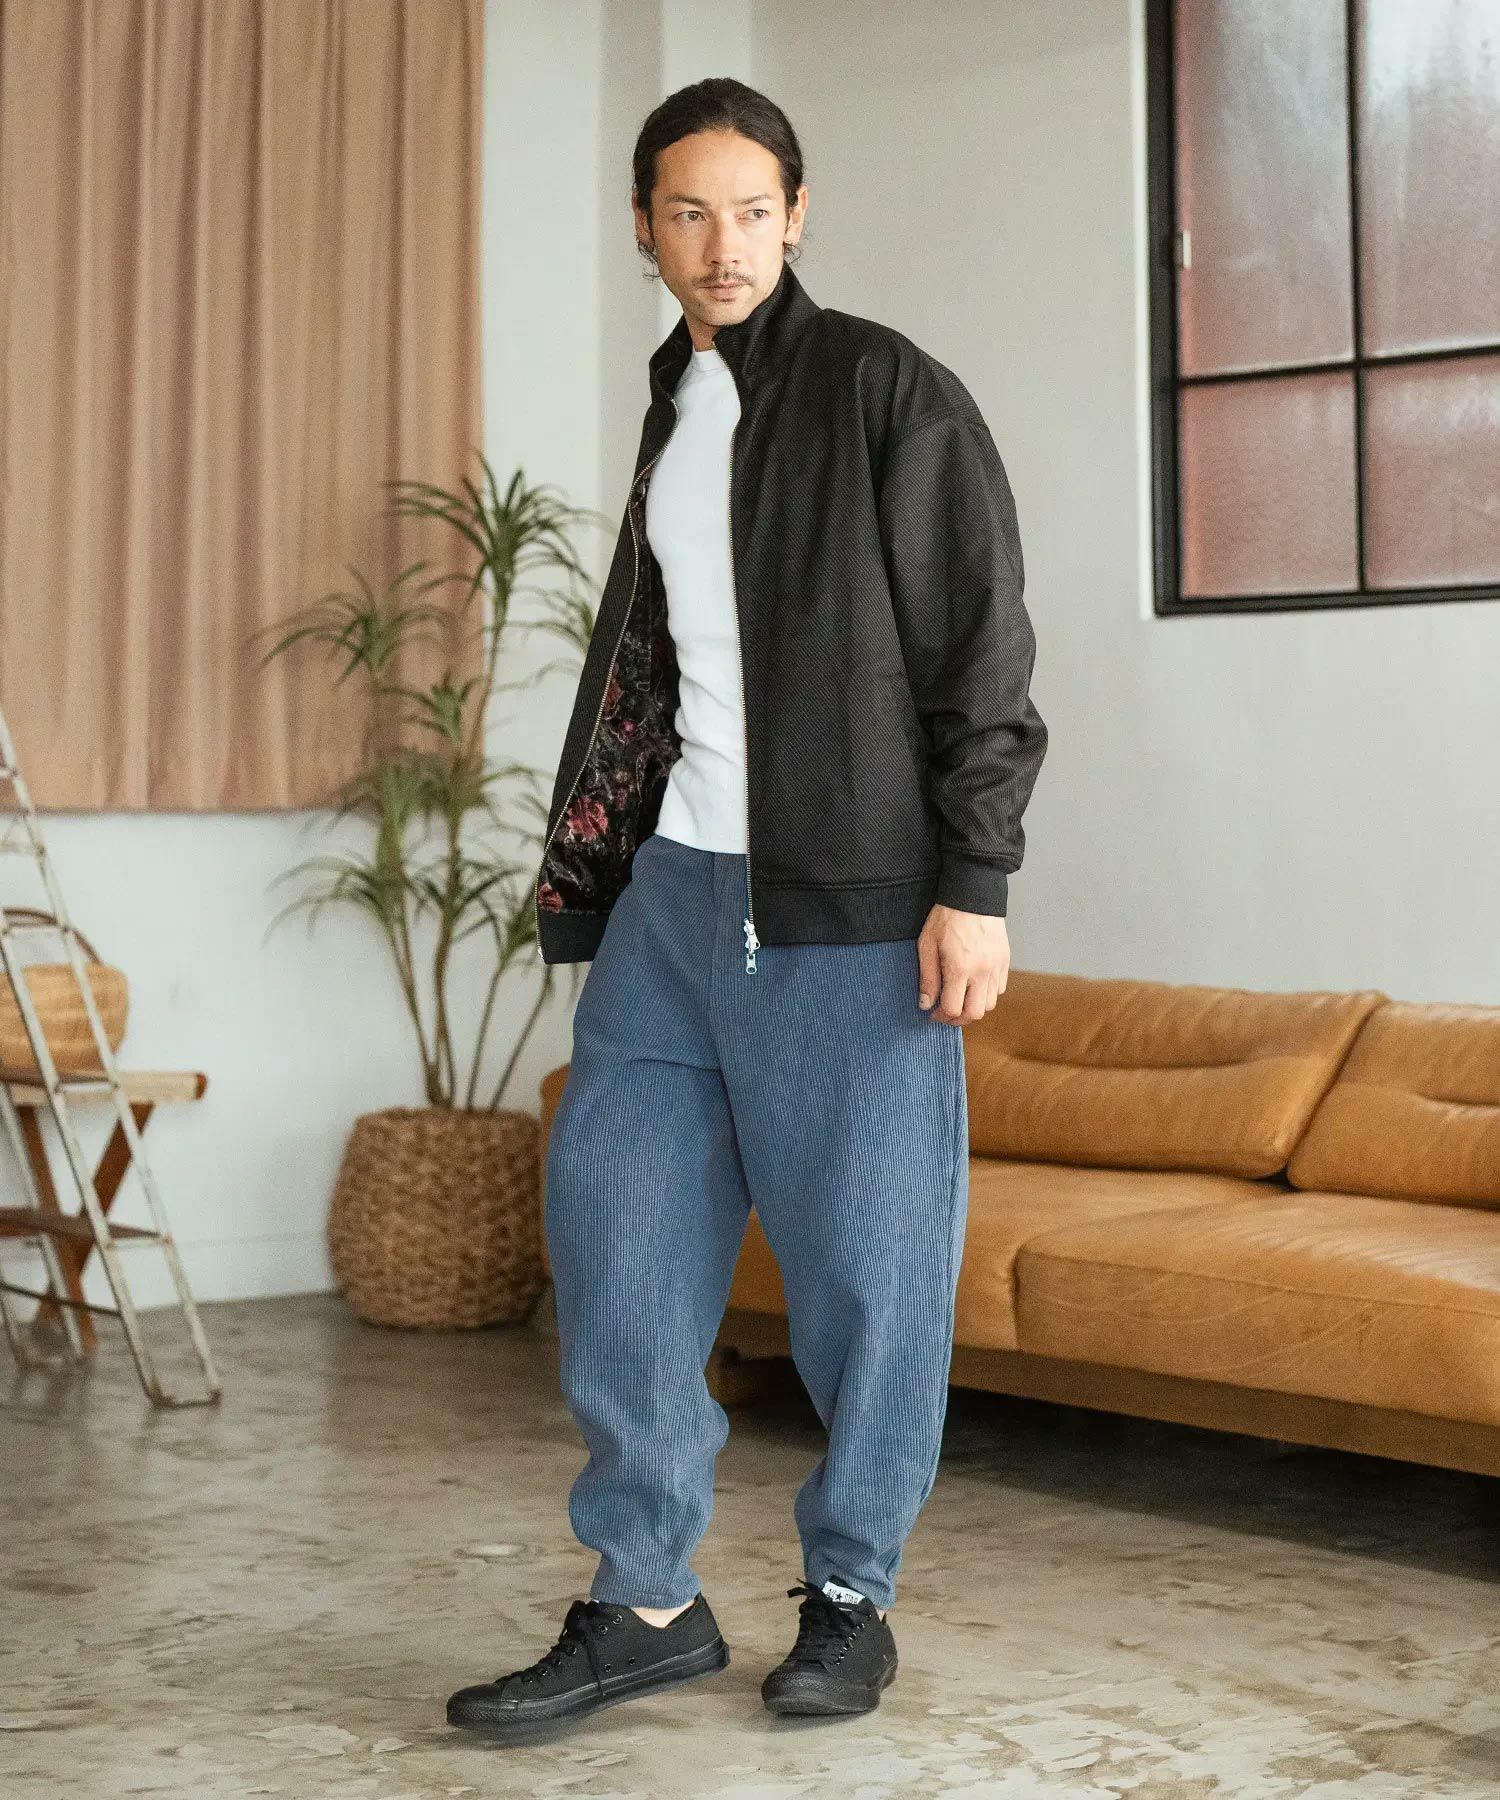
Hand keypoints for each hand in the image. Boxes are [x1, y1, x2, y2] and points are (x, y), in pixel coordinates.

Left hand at [916, 905, 1009, 1024]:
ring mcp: (997, 966)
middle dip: (958, 1019)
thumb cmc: (946, 917)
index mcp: (960, 968)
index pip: (954, 1009)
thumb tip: (926, 1004)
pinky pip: (1000, 988)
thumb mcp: (927, 945)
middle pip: (975, 1013)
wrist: (973, 893)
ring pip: (990, 1004)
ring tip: (960, 998)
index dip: (941, 1016)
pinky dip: (987, 993)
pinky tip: (974, 985)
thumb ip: (927, 978)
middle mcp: (982, 971)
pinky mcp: (1005, 960)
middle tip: (946, 1013)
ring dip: (974, 1007)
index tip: (932, 1012)